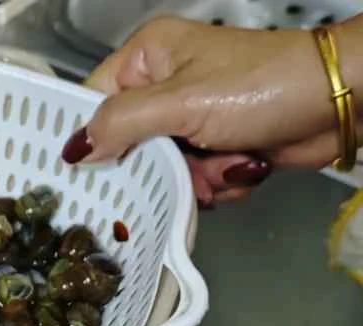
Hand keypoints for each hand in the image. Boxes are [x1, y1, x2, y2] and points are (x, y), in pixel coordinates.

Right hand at [63, 16, 362, 205]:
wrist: (340, 101)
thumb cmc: (258, 88)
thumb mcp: (180, 103)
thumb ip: (120, 124)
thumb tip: (74, 151)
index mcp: (147, 58)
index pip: (94, 101)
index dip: (89, 139)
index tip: (85, 175)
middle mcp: (164, 86)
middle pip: (130, 145)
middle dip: (161, 166)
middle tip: (182, 170)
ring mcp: (192, 117)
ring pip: (165, 169)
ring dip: (196, 179)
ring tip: (225, 165)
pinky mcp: (217, 145)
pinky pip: (195, 179)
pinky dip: (218, 182)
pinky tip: (242, 168)